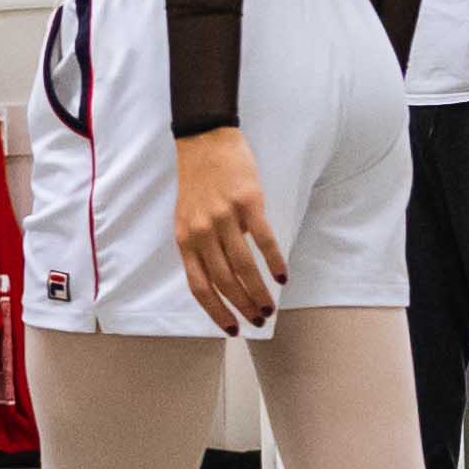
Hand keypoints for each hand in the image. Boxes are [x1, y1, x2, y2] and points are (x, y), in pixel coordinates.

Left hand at [171, 127, 288, 333]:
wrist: (205, 140)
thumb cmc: (198, 182)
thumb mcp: (187, 218)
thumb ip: (200, 247)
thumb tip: (223, 278)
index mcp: (185, 239)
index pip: (200, 286)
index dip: (216, 312)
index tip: (232, 329)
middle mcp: (202, 232)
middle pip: (225, 281)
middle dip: (243, 306)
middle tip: (260, 321)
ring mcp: (225, 217)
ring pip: (244, 266)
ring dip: (260, 291)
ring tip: (271, 307)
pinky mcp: (248, 203)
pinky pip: (264, 241)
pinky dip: (275, 262)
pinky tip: (282, 277)